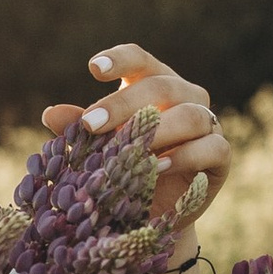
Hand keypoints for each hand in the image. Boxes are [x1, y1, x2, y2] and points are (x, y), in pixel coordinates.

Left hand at [41, 37, 229, 253]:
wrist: (148, 214)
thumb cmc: (120, 169)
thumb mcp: (98, 149)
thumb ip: (80, 129)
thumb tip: (51, 113)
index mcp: (153, 85)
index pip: (141, 60)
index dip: (120, 59)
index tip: (93, 69)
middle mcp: (185, 97)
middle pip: (162, 85)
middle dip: (124, 104)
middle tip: (90, 124)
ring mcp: (208, 124)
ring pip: (191, 115)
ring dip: (158, 132)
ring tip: (129, 151)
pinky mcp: (221, 156)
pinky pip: (212, 147)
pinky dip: (186, 156)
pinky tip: (159, 168)